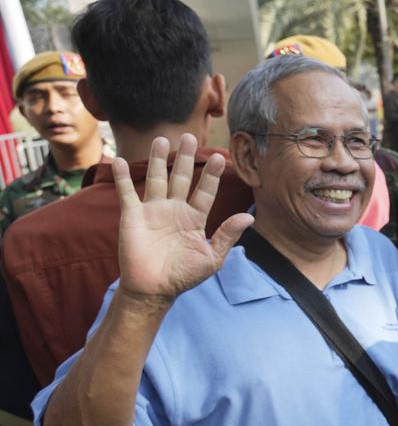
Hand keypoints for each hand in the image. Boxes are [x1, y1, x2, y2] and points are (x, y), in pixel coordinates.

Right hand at [114, 134, 253, 302]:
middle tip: (190, 136)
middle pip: (181, 178)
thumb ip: (227, 235)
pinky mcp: (132, 216)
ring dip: (158, 159)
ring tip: (161, 139)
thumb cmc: (184, 276)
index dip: (212, 175)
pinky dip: (123, 178)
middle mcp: (174, 210)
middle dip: (186, 158)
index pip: (206, 191)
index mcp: (194, 218)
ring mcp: (153, 211)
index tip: (221, 157)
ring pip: (157, 179)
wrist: (155, 290)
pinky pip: (127, 193)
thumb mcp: (212, 257)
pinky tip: (120, 160)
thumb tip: (249, 217)